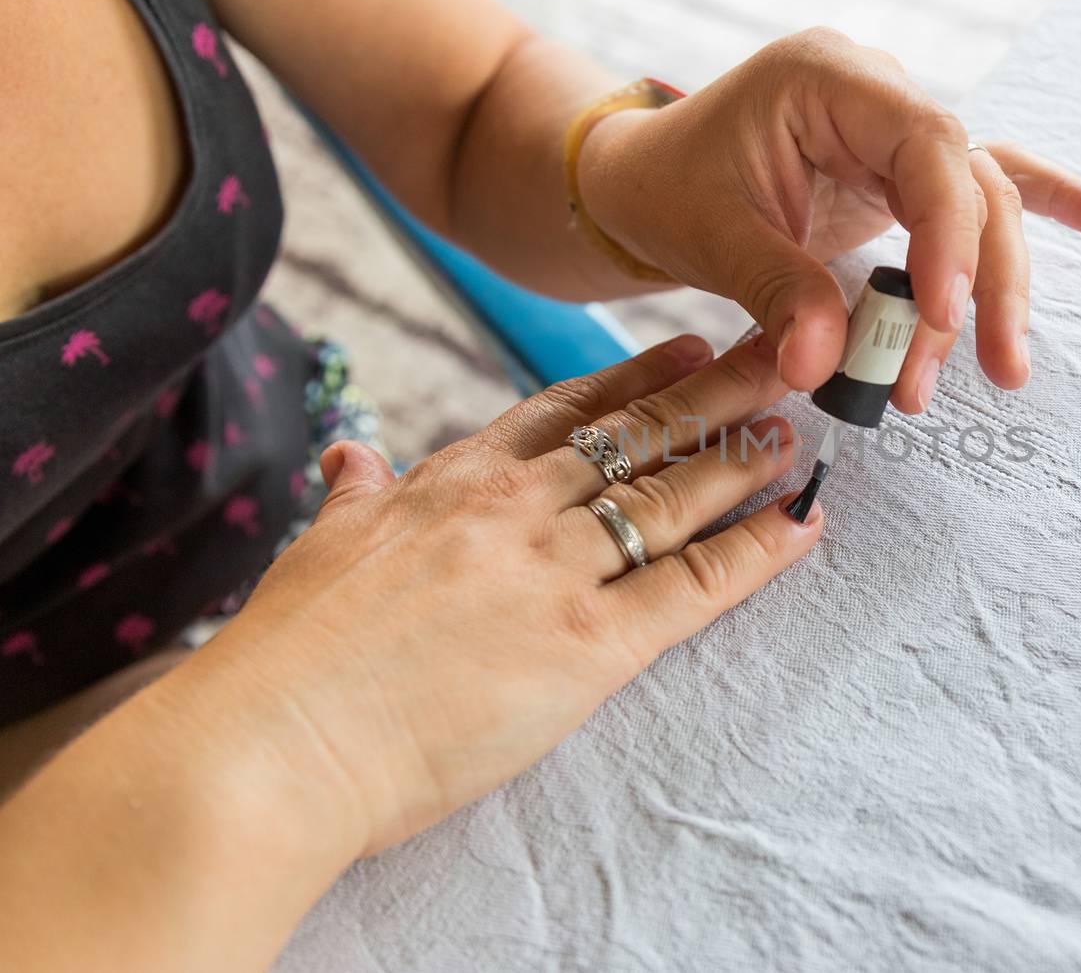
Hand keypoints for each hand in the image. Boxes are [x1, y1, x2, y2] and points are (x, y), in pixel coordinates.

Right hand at [189, 334, 815, 853]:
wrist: (274, 739)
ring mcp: (556, 569)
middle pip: (635, 436)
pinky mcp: (589, 643)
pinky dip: (755, 553)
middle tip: (775, 355)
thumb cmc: (290, 656)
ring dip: (741, 458)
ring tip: (794, 430)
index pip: (563, 411)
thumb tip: (349, 453)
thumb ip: (356, 493)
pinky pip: (693, 585)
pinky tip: (800, 524)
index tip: (683, 348)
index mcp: (453, 481)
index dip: (633, 378)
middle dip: (713, 391)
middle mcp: (515, 508)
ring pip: (671, 496)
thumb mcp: (321, 544)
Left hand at [577, 27, 1080, 410]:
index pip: (926, 150)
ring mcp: (895, 134)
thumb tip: (826, 370)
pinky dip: (1042, 207)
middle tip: (992, 370)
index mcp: (829, 80)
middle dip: (985, 283)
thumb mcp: (710, 236)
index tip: (942, 316)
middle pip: (970, 183)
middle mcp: (878, 97)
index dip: (948, 235)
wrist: (644, 181)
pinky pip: (981, 189)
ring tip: (1001, 370)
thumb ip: (777, 294)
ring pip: (980, 204)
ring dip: (994, 289)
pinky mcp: (900, 176)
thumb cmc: (668, 189)